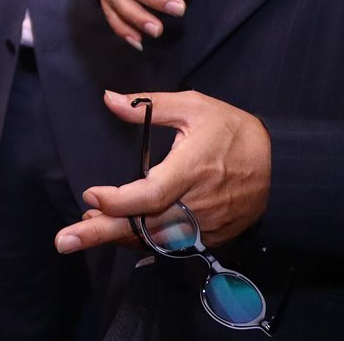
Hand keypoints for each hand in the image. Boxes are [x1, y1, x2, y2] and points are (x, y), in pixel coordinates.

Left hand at [55, 90, 269, 253]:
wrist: (280, 166)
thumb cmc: (232, 130)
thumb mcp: (194, 106)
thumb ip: (149, 105)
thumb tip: (109, 99)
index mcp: (192, 168)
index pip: (151, 194)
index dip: (119, 201)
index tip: (91, 196)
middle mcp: (197, 203)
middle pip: (144, 225)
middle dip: (101, 234)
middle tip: (64, 241)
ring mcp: (204, 225)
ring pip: (153, 239)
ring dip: (117, 235)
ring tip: (83, 229)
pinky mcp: (209, 237)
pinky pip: (169, 244)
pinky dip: (141, 239)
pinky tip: (116, 231)